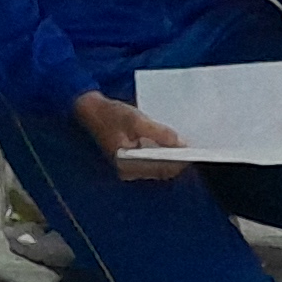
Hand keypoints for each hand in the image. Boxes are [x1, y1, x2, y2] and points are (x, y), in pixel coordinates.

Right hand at [72, 91, 188, 182]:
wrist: (89, 110)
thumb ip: (157, 132)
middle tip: (192, 145)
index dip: (179, 161)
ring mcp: (130, 168)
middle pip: (162, 170)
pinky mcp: (131, 161)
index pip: (161, 168)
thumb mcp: (135, 119)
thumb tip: (180, 143)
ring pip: (159, 167)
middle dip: (178, 159)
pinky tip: (169, 142)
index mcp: (127, 164)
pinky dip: (163, 154)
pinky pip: (153, 162)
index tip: (192, 150)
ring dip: (172, 157)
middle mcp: (129, 171)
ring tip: (182, 142)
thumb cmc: (110, 114)